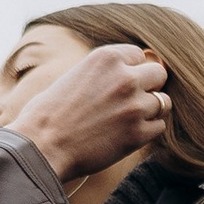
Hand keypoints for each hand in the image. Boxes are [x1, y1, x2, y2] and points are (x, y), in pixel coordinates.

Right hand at [1, 41, 169, 188]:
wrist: (41, 147)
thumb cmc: (47, 114)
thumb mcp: (73, 76)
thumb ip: (102, 72)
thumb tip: (124, 73)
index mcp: (106, 58)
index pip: (139, 56)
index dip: (130, 70)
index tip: (119, 84)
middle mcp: (125, 77)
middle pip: (158, 74)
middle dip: (148, 86)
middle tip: (130, 101)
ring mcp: (134, 106)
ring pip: (163, 102)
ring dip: (149, 110)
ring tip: (126, 120)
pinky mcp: (138, 133)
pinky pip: (158, 126)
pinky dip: (147, 131)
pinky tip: (126, 134)